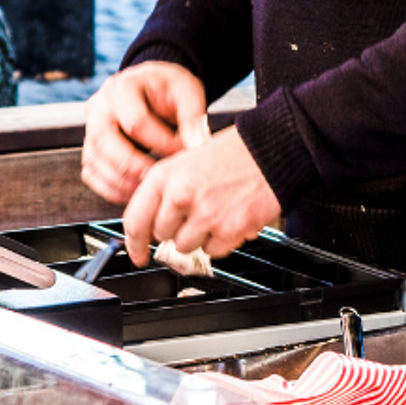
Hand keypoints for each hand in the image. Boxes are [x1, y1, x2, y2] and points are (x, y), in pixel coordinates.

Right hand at [82, 62, 205, 203]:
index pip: (136, 121)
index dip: (161, 142)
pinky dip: (109, 188)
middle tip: (159, 179)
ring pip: (94, 160)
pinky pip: (91, 173)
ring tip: (148, 190)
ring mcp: (90, 128)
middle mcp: (99, 107)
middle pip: (105, 142)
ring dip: (120, 182)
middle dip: (134, 166)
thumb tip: (197, 144)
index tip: (183, 153)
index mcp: (123, 87)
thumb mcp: (187, 91)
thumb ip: (193, 116)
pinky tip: (133, 194)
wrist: (152, 87)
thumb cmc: (169, 89)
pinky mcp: (91, 147)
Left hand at [120, 127, 281, 266]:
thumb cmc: (233, 153)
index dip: (133, 244)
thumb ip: (164, 191)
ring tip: (214, 211)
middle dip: (175, 229)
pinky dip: (220, 240)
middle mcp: (181, 196)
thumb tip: (152, 223)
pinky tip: (229, 217)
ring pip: (186, 246)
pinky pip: (213, 251)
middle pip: (162, 236)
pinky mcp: (229, 230)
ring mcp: (205, 215)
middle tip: (193, 212)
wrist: (271, 150)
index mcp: (165, 176)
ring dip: (198, 236)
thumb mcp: (186, 161)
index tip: (137, 254)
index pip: (135, 221)